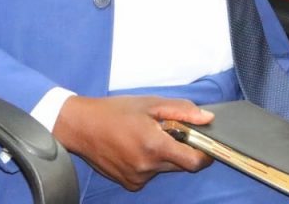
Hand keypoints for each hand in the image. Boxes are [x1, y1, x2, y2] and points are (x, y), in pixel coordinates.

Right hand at [52, 95, 213, 190]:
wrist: (81, 127)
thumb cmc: (114, 111)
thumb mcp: (150, 103)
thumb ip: (182, 111)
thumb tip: (207, 119)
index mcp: (155, 146)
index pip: (194, 162)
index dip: (205, 153)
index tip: (205, 144)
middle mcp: (147, 167)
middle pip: (180, 165)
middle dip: (180, 149)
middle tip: (167, 130)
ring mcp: (138, 179)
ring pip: (164, 168)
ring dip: (163, 155)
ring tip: (144, 136)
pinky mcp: (130, 184)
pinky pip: (150, 174)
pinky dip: (148, 162)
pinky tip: (134, 147)